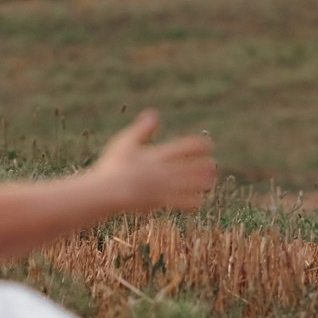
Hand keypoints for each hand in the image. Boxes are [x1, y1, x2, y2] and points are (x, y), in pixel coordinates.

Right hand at [92, 110, 217, 212]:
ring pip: (195, 185)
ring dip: (204, 183)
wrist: (105, 192)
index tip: (208, 146)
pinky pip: (186, 203)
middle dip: (207, 166)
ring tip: (209, 183)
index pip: (188, 147)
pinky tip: (198, 201)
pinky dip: (195, 202)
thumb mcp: (124, 143)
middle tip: (212, 166)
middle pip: (196, 166)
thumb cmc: (112, 166)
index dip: (202, 145)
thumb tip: (154, 114)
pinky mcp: (162, 202)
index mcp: (158, 154)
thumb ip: (141, 129)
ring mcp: (165, 187)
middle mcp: (165, 170)